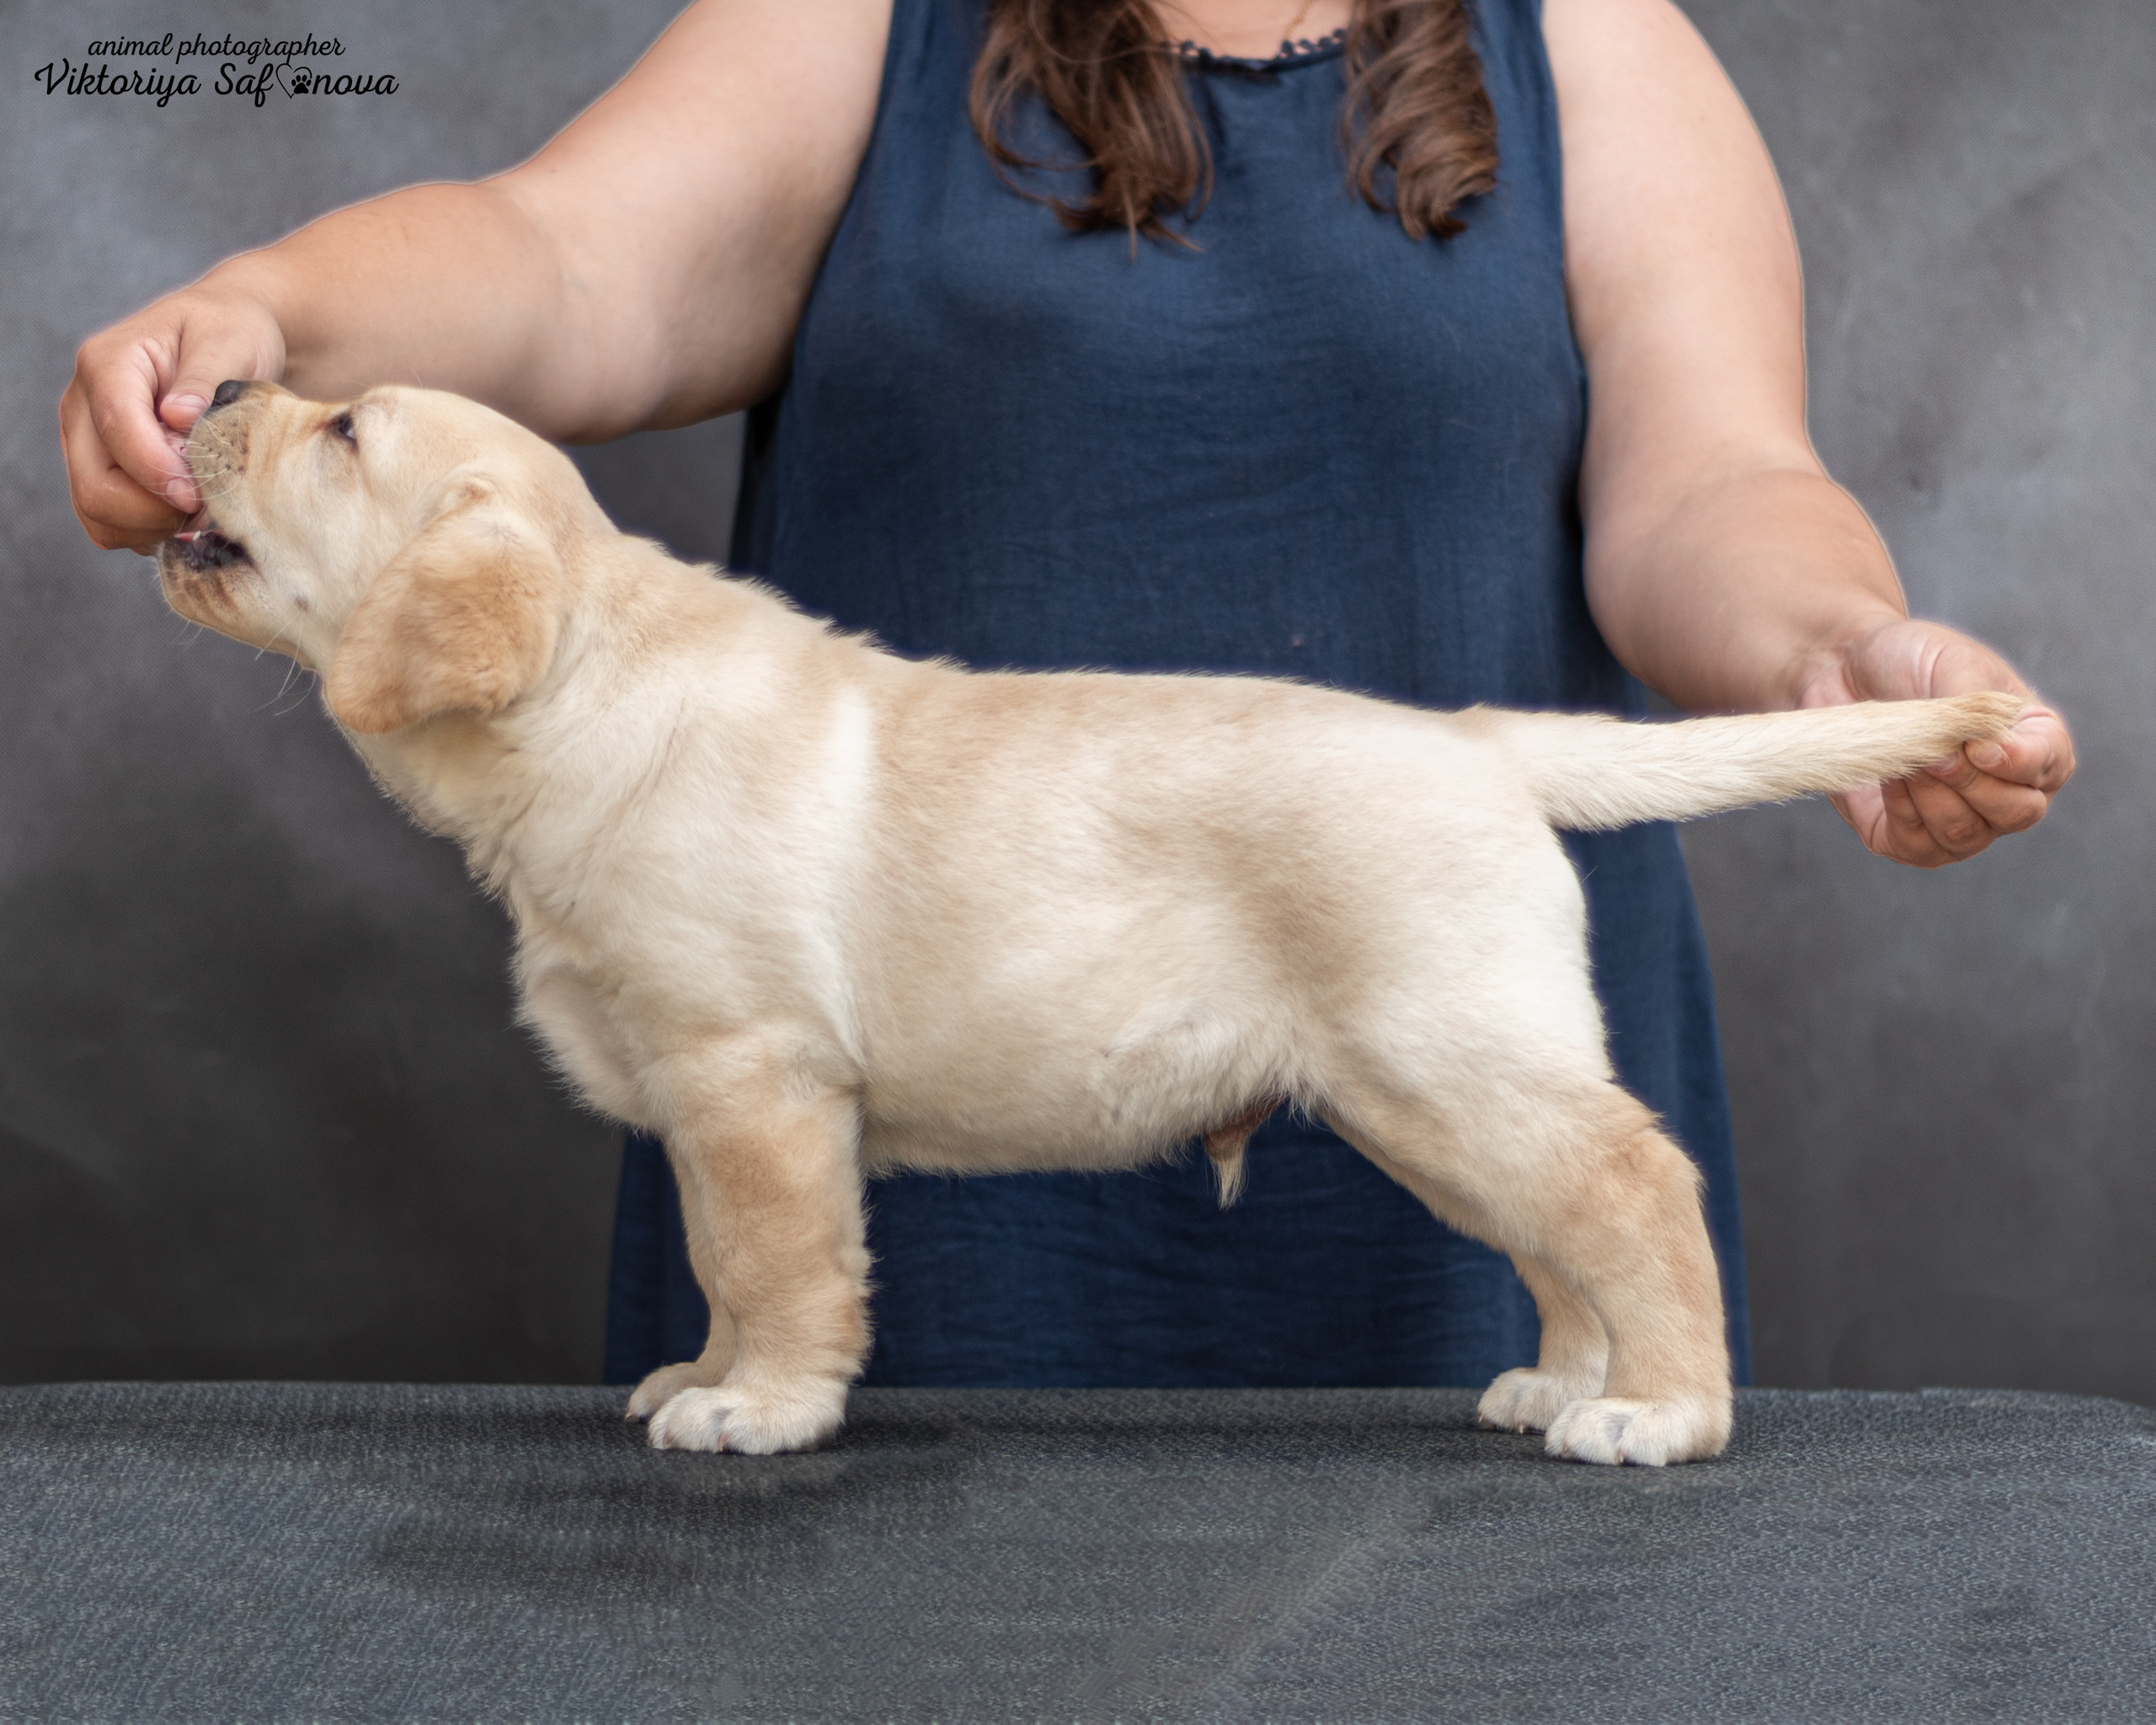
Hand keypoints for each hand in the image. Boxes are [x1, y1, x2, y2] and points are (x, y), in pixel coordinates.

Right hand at [60, 285, 286, 551]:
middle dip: (155, 511)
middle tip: (207, 505)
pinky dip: (149, 532)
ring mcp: (87, 442)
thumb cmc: (229, 333)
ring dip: (153, 527)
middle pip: (95, 487)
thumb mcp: (229, 341)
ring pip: (97, 514)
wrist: (225, 338)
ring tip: (202, 507)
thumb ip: (205, 378)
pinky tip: (188, 513)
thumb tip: (179, 418)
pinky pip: (110, 524)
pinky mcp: (100, 469)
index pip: (117, 431)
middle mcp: (83, 406)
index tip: (200, 493)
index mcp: (107, 365)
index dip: (157, 473)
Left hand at [1803, 616, 2073, 867]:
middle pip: (2017, 813)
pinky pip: (1919, 847)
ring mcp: (1963, 819)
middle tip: (1936, 755)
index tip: (1978, 747)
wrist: (1844, 668)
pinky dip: (1903, 814)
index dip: (2020, 763)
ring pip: (1965, 835)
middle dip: (1973, 785)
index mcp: (2033, 739)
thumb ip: (1979, 709)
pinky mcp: (1909, 838)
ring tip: (1908, 761)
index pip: (2051, 765)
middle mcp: (2007, 788)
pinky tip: (1890, 779)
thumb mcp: (1953, 665)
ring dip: (1933, 798)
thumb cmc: (1909, 661)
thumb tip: (1988, 751)